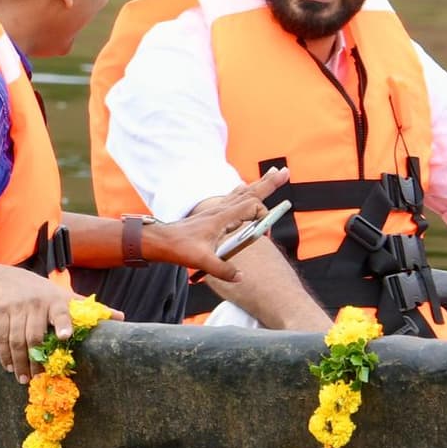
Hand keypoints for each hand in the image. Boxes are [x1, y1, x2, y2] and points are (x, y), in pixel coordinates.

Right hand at [0, 267, 80, 371]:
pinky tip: (9, 367)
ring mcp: (17, 307)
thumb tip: (121, 317)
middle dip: (36, 360)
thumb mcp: (64, 296)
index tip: (66, 336)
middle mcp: (36, 303)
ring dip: (20, 362)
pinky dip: (4, 354)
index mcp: (56, 301)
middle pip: (35, 336)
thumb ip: (89, 308)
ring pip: (17, 340)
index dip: (63, 324)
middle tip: (37, 378)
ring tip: (23, 379)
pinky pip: (1, 337)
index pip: (61, 313)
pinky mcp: (0, 310)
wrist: (6, 278)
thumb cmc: (42, 292)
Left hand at [143, 167, 289, 275]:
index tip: (264, 236)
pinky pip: (233, 198)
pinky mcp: (213, 215)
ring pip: (243, 192)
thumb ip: (222, 269)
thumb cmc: (179, 248)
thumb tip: (241, 277)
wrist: (160, 240)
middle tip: (286, 171)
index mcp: (221, 217)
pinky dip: (244, 191)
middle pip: (250, 192)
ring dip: (259, 184)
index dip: (263, 217)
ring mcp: (216, 210)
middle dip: (269, 183)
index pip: (251, 206)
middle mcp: (220, 210)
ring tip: (274, 173)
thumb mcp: (201, 261)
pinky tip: (245, 187)